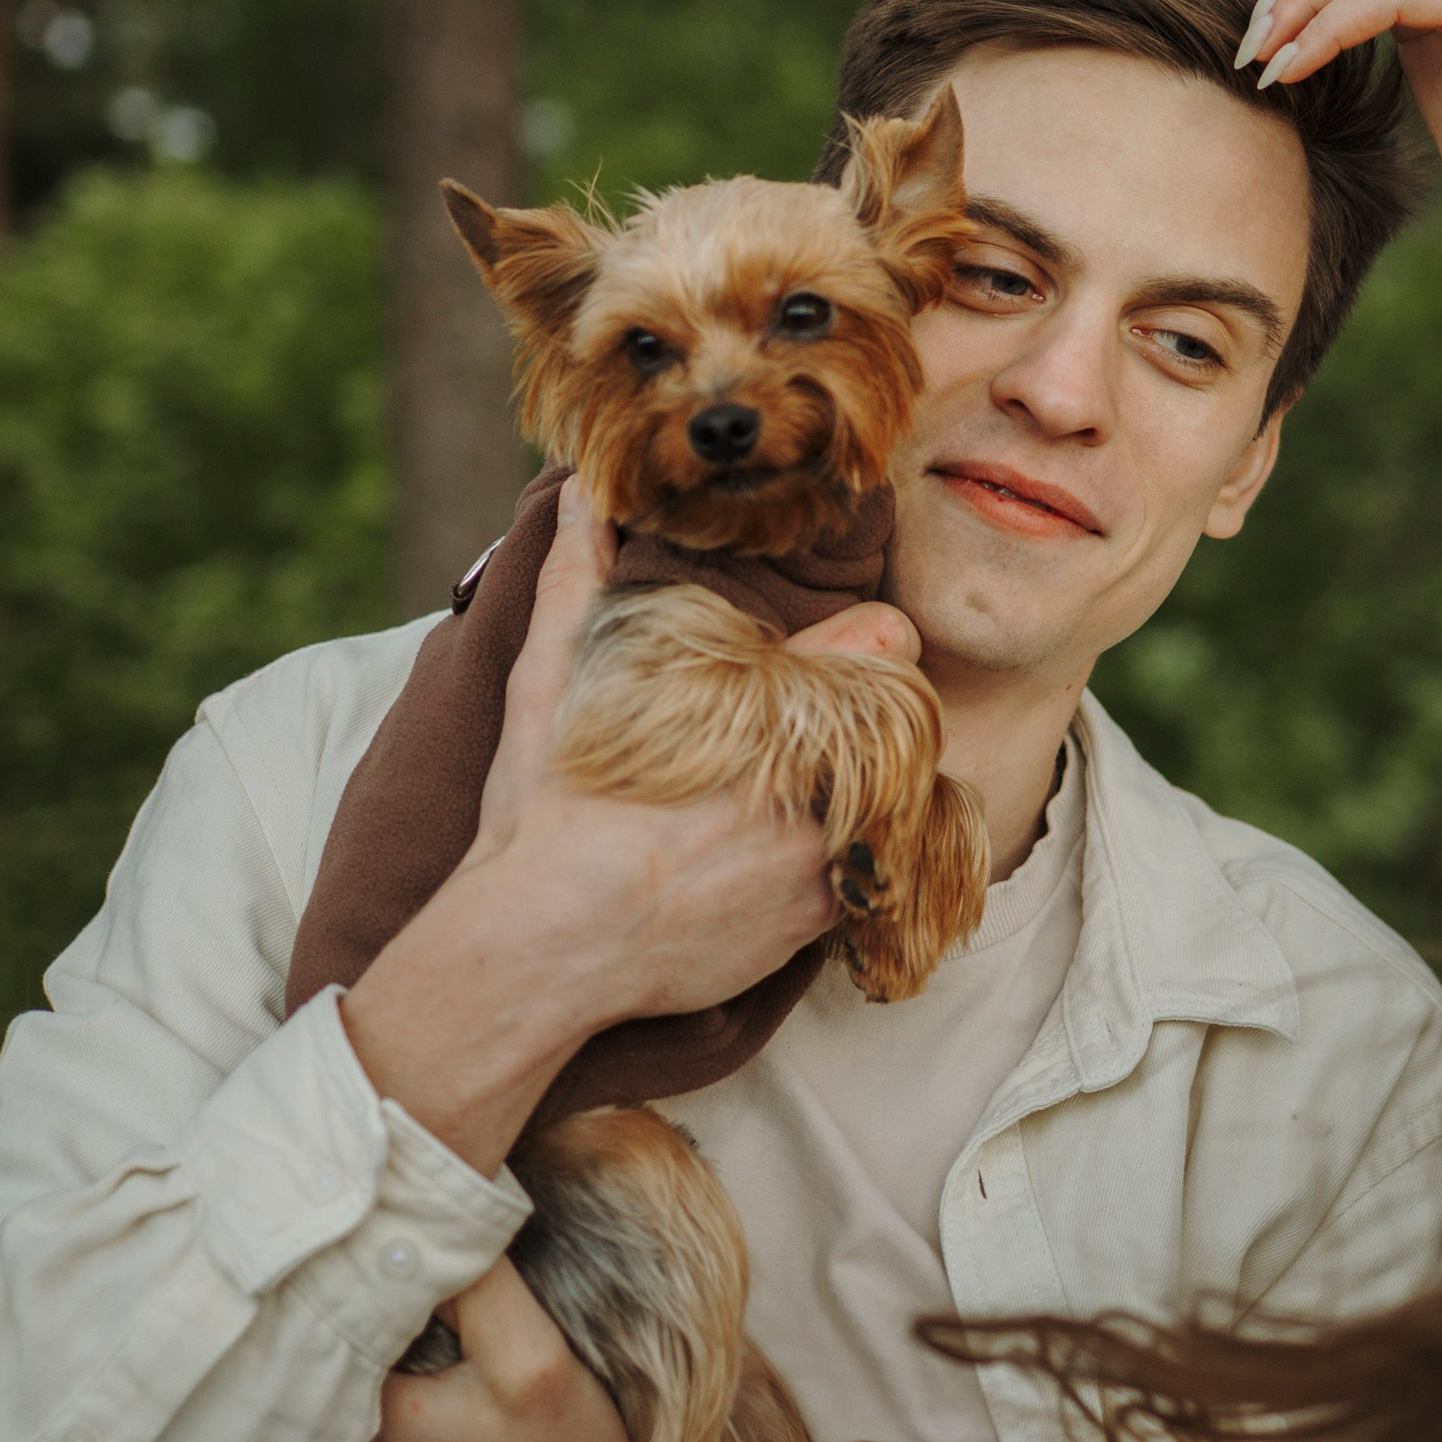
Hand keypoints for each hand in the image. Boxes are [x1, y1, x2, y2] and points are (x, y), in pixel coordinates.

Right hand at [343, 483, 922, 1170]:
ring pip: (901, 797)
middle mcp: (808, 778)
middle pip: (902, 721)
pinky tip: (793, 855)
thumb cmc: (541, 813)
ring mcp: (821, 857)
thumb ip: (578, 577)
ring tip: (804, 791)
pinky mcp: (817, 923)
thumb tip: (579, 490)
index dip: (867, 641)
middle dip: (866, 717)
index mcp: (758, 706)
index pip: (884, 641)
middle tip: (809, 730)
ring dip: (871, 788)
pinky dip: (853, 858)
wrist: (539, 952)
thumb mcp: (549, 680)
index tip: (840, 649)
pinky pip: (876, 871)